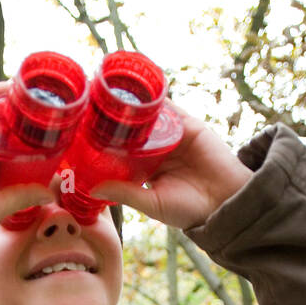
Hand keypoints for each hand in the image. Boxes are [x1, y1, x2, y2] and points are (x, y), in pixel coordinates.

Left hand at [90, 102, 252, 228]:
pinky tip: (136, 94)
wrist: (226, 203)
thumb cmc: (189, 211)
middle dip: (111, 118)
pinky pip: (168, 108)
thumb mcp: (151, 204)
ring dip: (129, 105)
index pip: (118, 150)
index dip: (101, 142)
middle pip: (129, 129)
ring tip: (105, 93)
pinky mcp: (188, 125)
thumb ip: (125, 193)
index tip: (79, 135)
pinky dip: (154, 100)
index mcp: (144, 168)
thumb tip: (93, 189)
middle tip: (85, 105)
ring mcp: (172, 135)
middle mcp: (156, 148)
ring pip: (146, 116)